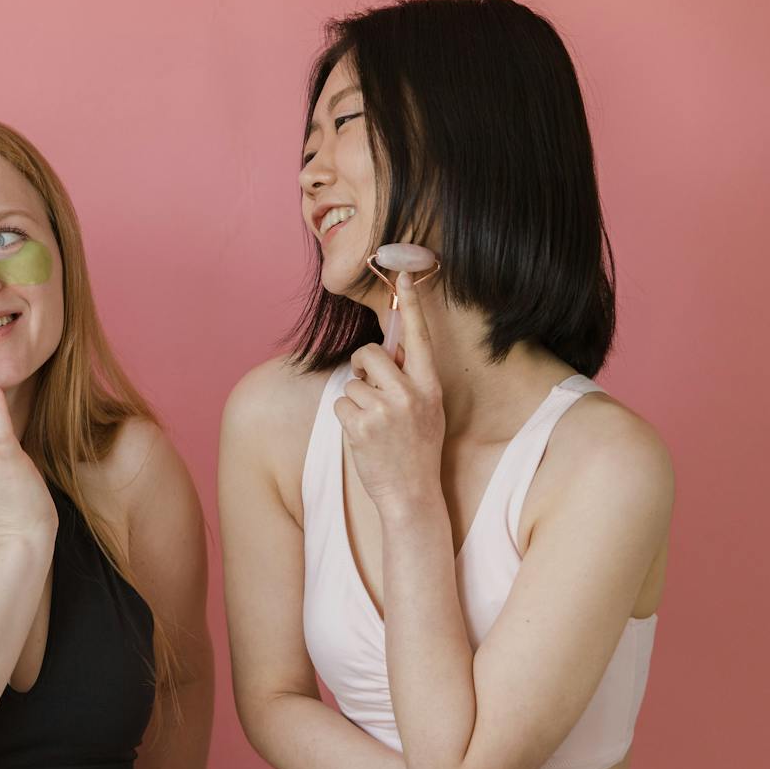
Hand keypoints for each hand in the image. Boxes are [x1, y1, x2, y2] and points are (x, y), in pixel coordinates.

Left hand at [333, 273, 444, 513]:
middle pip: (370, 353)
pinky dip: (344, 418)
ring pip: (351, 382)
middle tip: (369, 389)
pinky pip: (340, 404)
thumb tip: (386, 352)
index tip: (402, 274)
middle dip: (362, 367)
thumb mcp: (426, 409)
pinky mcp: (360, 426)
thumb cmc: (416, 448)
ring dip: (354, 400)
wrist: (411, 493)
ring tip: (372, 425)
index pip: (418, 337)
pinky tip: (362, 437)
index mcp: (429, 385)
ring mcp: (385, 410)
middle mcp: (409, 393)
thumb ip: (410, 380)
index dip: (410, 305)